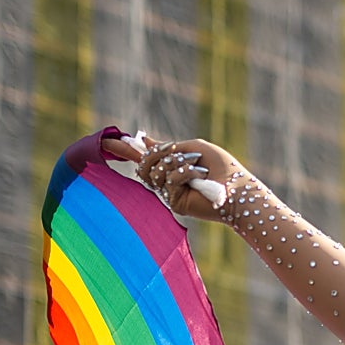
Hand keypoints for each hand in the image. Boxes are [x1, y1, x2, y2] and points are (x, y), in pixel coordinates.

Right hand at [101, 133, 241, 221]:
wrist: (240, 190)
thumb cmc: (223, 169)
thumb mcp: (194, 148)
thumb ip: (169, 146)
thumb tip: (142, 141)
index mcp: (171, 167)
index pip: (143, 158)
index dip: (123, 149)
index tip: (105, 140)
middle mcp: (167, 181)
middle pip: (143, 165)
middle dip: (157, 154)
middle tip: (177, 152)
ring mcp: (169, 193)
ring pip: (153, 172)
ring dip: (175, 162)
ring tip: (196, 165)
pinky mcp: (175, 203)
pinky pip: (168, 180)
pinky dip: (183, 171)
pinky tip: (198, 174)